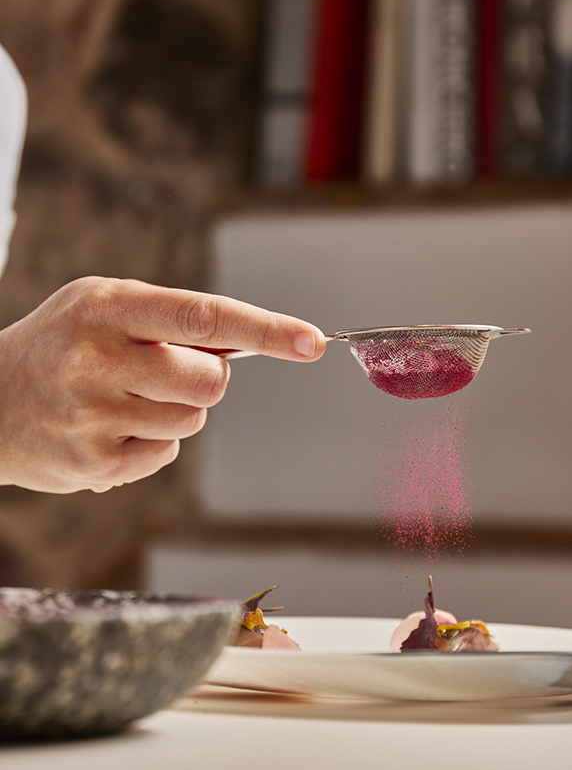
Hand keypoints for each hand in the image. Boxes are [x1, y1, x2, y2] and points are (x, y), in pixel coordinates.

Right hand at [0, 277, 325, 493]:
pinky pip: (166, 454)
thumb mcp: (104, 306)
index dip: (266, 330)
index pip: (204, 316)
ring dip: (176, 411)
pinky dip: (152, 442)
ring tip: (126, 399)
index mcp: (106, 306)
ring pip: (192, 421)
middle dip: (207, 379)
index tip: (312, 341)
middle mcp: (96, 359)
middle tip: (167, 371)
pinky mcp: (93, 463)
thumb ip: (174, 317)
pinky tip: (110, 428)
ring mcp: (92, 416)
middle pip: (211, 381)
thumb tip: (254, 341)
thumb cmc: (61, 345)